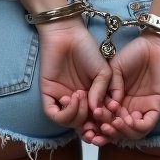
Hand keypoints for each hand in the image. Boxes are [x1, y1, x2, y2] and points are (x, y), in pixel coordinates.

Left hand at [37, 19, 111, 134]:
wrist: (68, 34)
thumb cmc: (88, 49)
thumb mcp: (104, 71)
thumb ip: (103, 91)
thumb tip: (98, 111)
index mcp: (91, 97)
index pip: (97, 120)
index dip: (104, 124)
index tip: (111, 118)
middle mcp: (77, 101)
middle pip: (83, 125)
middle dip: (91, 124)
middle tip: (97, 113)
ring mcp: (62, 99)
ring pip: (69, 122)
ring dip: (79, 115)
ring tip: (83, 95)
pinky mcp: (48, 94)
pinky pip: (54, 114)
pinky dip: (65, 113)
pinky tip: (73, 97)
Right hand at [81, 33, 159, 145]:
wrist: (153, 45)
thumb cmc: (133, 53)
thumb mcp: (113, 70)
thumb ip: (107, 88)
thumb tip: (101, 107)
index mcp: (117, 100)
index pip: (106, 119)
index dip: (96, 126)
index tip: (86, 127)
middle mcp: (129, 108)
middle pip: (118, 130)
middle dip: (107, 134)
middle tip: (98, 130)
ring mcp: (143, 109)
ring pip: (132, 132)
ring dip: (121, 132)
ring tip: (112, 124)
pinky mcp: (156, 107)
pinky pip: (146, 125)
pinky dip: (136, 128)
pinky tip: (126, 121)